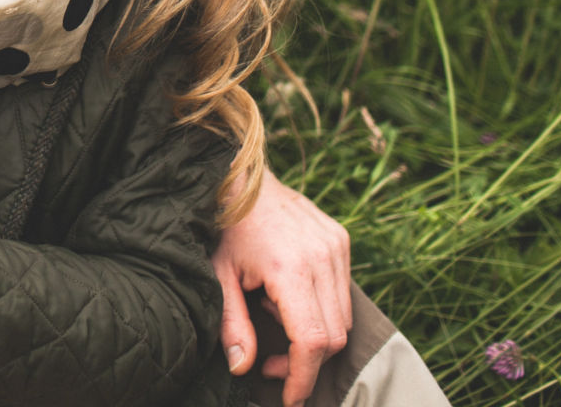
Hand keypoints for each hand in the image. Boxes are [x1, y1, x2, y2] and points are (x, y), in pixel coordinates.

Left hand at [212, 168, 350, 406]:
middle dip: (305, 362)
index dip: (302, 376)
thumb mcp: (218, 276)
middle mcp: (322, 256)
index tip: (290, 396)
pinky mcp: (340, 239)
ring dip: (314, 335)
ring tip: (274, 317)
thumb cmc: (223, 226)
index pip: (312, 341)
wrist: (240, 176)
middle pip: (333, 336)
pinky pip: (342, 293)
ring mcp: (335, 245)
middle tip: (270, 362)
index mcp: (290, 268)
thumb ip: (232, 325)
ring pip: (342, 318)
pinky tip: (287, 296)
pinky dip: (320, 308)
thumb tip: (242, 367)